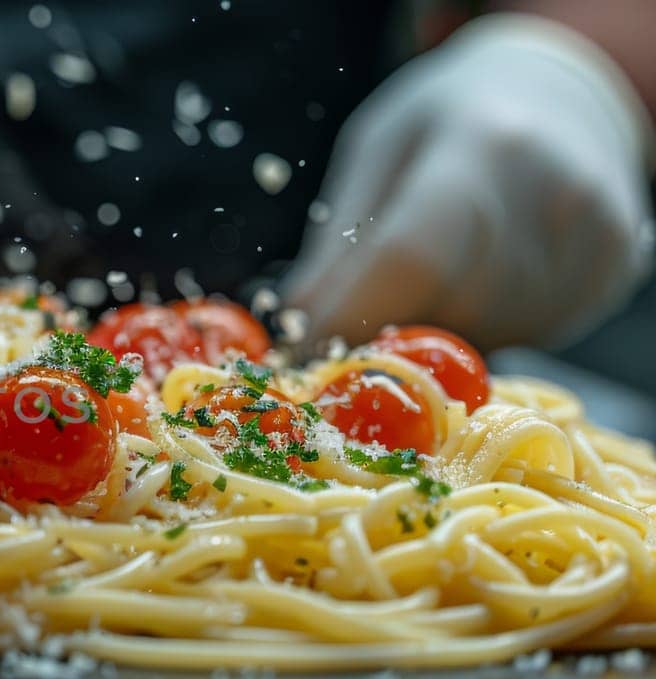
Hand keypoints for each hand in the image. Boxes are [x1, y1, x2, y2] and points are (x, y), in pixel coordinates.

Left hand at [282, 13, 655, 350]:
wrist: (561, 99)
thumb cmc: (448, 121)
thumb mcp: (376, 153)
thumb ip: (338, 242)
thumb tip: (295, 327)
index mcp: (482, 145)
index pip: (411, 256)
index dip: (349, 315)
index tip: (301, 350)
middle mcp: (553, 193)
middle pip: (450, 308)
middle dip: (386, 329)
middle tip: (355, 316)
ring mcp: (594, 238)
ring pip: (488, 335)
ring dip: (435, 331)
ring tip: (427, 277)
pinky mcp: (613, 273)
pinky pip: (527, 336)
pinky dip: (483, 327)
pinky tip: (477, 278)